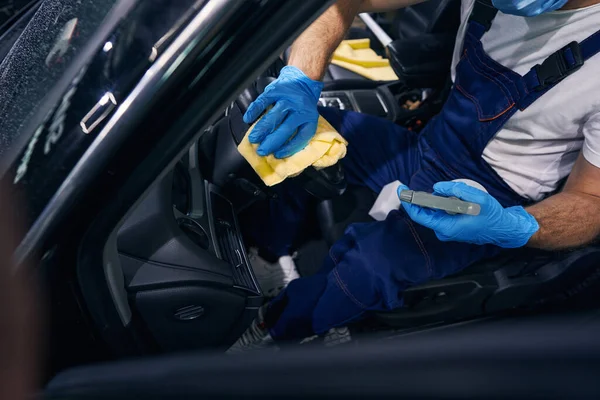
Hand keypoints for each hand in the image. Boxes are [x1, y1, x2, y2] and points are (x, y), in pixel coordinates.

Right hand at [244, 66, 323, 158]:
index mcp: (309, 118)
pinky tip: (248, 118)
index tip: (278, 155)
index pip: (301, 137)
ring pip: (273, 117)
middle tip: (262, 151)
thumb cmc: (303, 104)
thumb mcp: (308, 118)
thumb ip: (299, 132)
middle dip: (272, 142)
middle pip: (285, 129)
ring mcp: (286, 99)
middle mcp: (299, 109)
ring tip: (253, 139)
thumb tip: (282, 150)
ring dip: (262, 129)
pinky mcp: (276, 91)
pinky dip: (254, 110)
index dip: (289, 148)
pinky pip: (263, 101)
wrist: (303, 79)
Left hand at [398, 182, 538, 247]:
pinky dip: (440, 204)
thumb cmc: (492, 215)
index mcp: (446, 227)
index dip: (409, 202)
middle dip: (420, 199)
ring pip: (433, 213)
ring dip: (432, 201)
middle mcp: (443, 232)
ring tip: (443, 191)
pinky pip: (440, 215)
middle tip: (416, 186)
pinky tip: (448, 197)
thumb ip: (456, 191)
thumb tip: (437, 188)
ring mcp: (447, 231)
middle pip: (424, 214)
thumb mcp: (477, 199)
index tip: (402, 190)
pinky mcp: (452, 228)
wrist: (504, 229)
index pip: (420, 216)